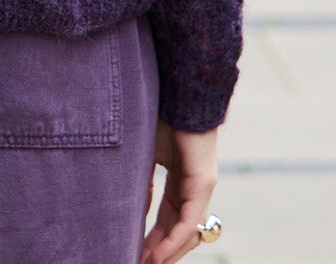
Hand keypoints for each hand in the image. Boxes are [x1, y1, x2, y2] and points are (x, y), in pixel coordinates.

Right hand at [140, 117, 219, 263]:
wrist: (176, 88)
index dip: (153, 240)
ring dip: (166, 253)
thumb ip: (142, 181)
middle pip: (179, 231)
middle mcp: (196, 187)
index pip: (169, 219)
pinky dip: (173, 241)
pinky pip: (189, 221)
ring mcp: (202, 185)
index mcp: (182, 180)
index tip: (134, 253)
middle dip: (159, 253)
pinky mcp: (203, 181)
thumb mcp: (145, 153)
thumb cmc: (160, 112)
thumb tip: (133, 208)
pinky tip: (157, 255)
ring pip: (187, 232)